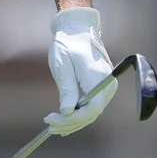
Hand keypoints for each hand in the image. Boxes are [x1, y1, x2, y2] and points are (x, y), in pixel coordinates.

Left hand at [44, 7, 116, 135]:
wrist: (77, 31)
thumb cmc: (68, 45)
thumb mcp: (63, 66)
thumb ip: (67, 89)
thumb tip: (67, 112)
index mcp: (99, 78)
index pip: (92, 108)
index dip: (74, 118)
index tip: (54, 119)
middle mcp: (107, 85)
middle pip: (91, 113)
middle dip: (70, 122)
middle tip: (49, 125)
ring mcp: (106, 88)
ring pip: (91, 113)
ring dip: (73, 122)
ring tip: (53, 126)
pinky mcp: (101, 89)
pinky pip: (91, 107)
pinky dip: (77, 116)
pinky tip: (64, 123)